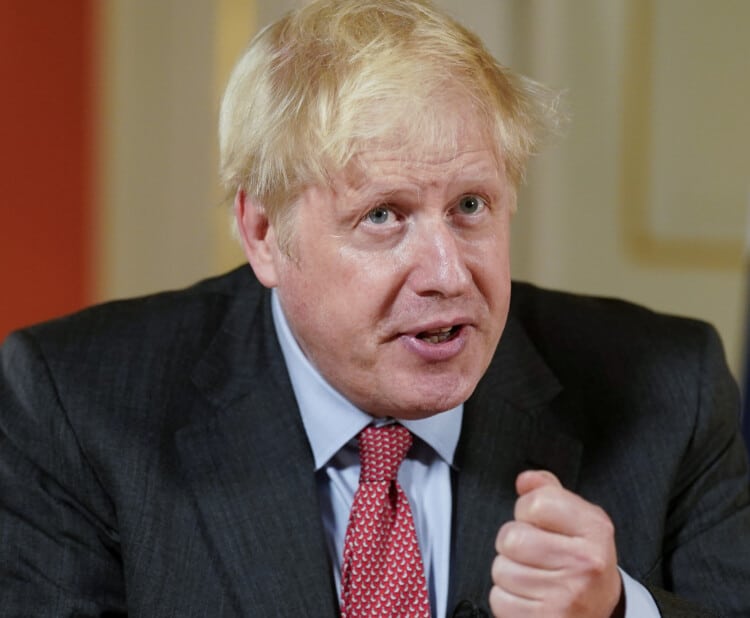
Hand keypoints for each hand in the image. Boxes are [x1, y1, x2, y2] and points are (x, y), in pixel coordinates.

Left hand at [489, 470, 623, 617]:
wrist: (601, 611)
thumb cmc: (583, 562)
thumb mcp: (578, 520)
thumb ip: (549, 492)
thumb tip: (525, 480)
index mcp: (594, 529)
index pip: (536, 503)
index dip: (527, 510)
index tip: (539, 523)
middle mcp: (584, 562)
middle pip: (512, 537)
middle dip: (514, 543)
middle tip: (534, 553)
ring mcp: (566, 595)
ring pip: (501, 569)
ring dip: (509, 571)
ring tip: (534, 576)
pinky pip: (499, 598)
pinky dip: (507, 598)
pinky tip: (530, 596)